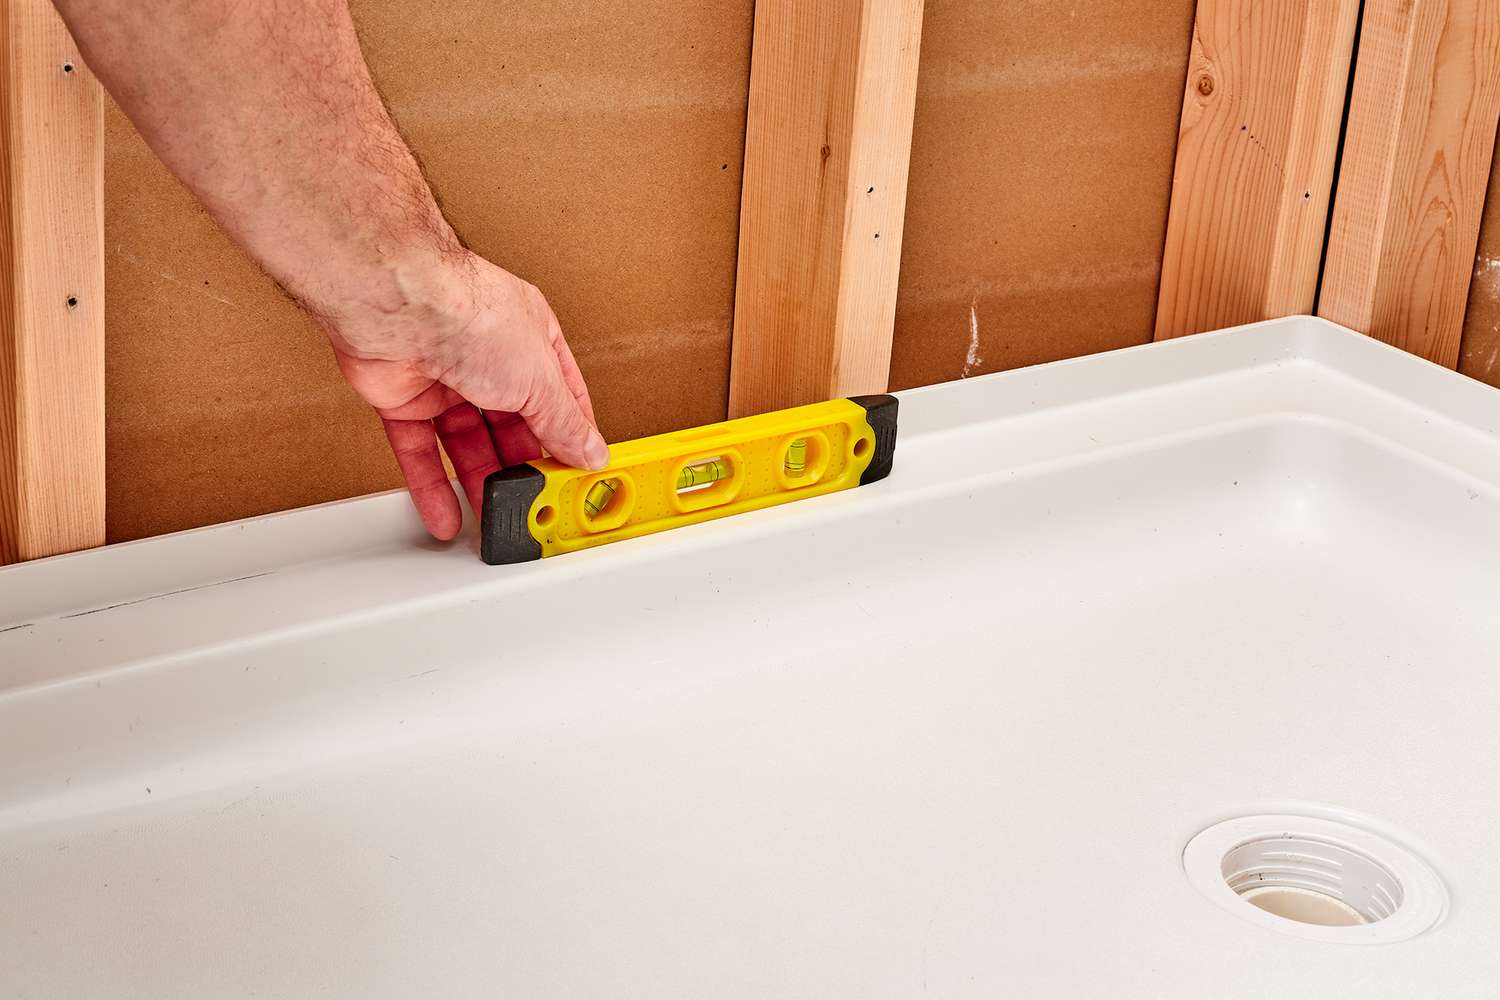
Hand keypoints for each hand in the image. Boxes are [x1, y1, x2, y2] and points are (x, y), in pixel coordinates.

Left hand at [324, 251, 608, 540]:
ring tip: (494, 517)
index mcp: (530, 339)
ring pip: (466, 443)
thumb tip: (590, 452)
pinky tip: (447, 515)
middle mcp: (487, 356)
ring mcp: (443, 378)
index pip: (560, 397)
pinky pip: (420, 452)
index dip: (569, 436)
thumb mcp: (539, 378)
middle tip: (536, 501)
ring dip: (480, 482)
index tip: (576, 473)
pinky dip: (432, 486)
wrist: (397, 306)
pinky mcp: (402, 400)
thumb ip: (564, 423)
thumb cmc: (468, 315)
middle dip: (523, 465)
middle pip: (512, 425)